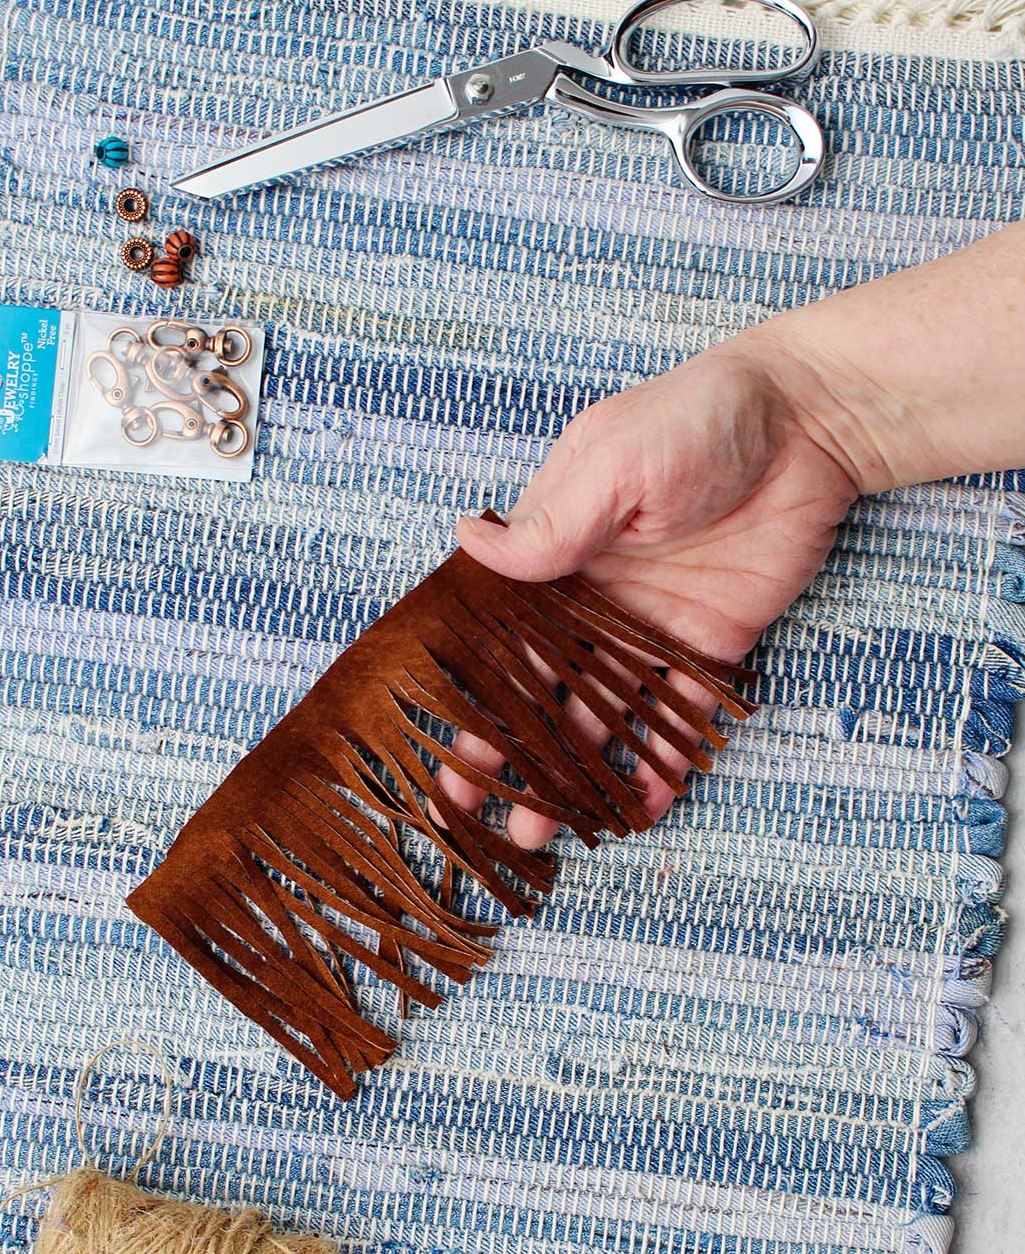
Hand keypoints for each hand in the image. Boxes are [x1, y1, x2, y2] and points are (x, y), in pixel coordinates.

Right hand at [441, 338, 861, 848]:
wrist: (810, 421)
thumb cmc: (699, 420)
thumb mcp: (615, 465)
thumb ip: (552, 524)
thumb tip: (467, 540)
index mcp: (556, 553)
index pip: (498, 638)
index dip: (468, 697)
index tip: (443, 752)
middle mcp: (595, 600)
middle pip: (542, 692)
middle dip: (511, 756)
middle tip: (485, 817)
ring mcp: (653, 627)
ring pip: (605, 717)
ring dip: (577, 774)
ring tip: (548, 833)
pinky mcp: (713, 644)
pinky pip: (682, 715)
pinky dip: (665, 763)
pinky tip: (641, 808)